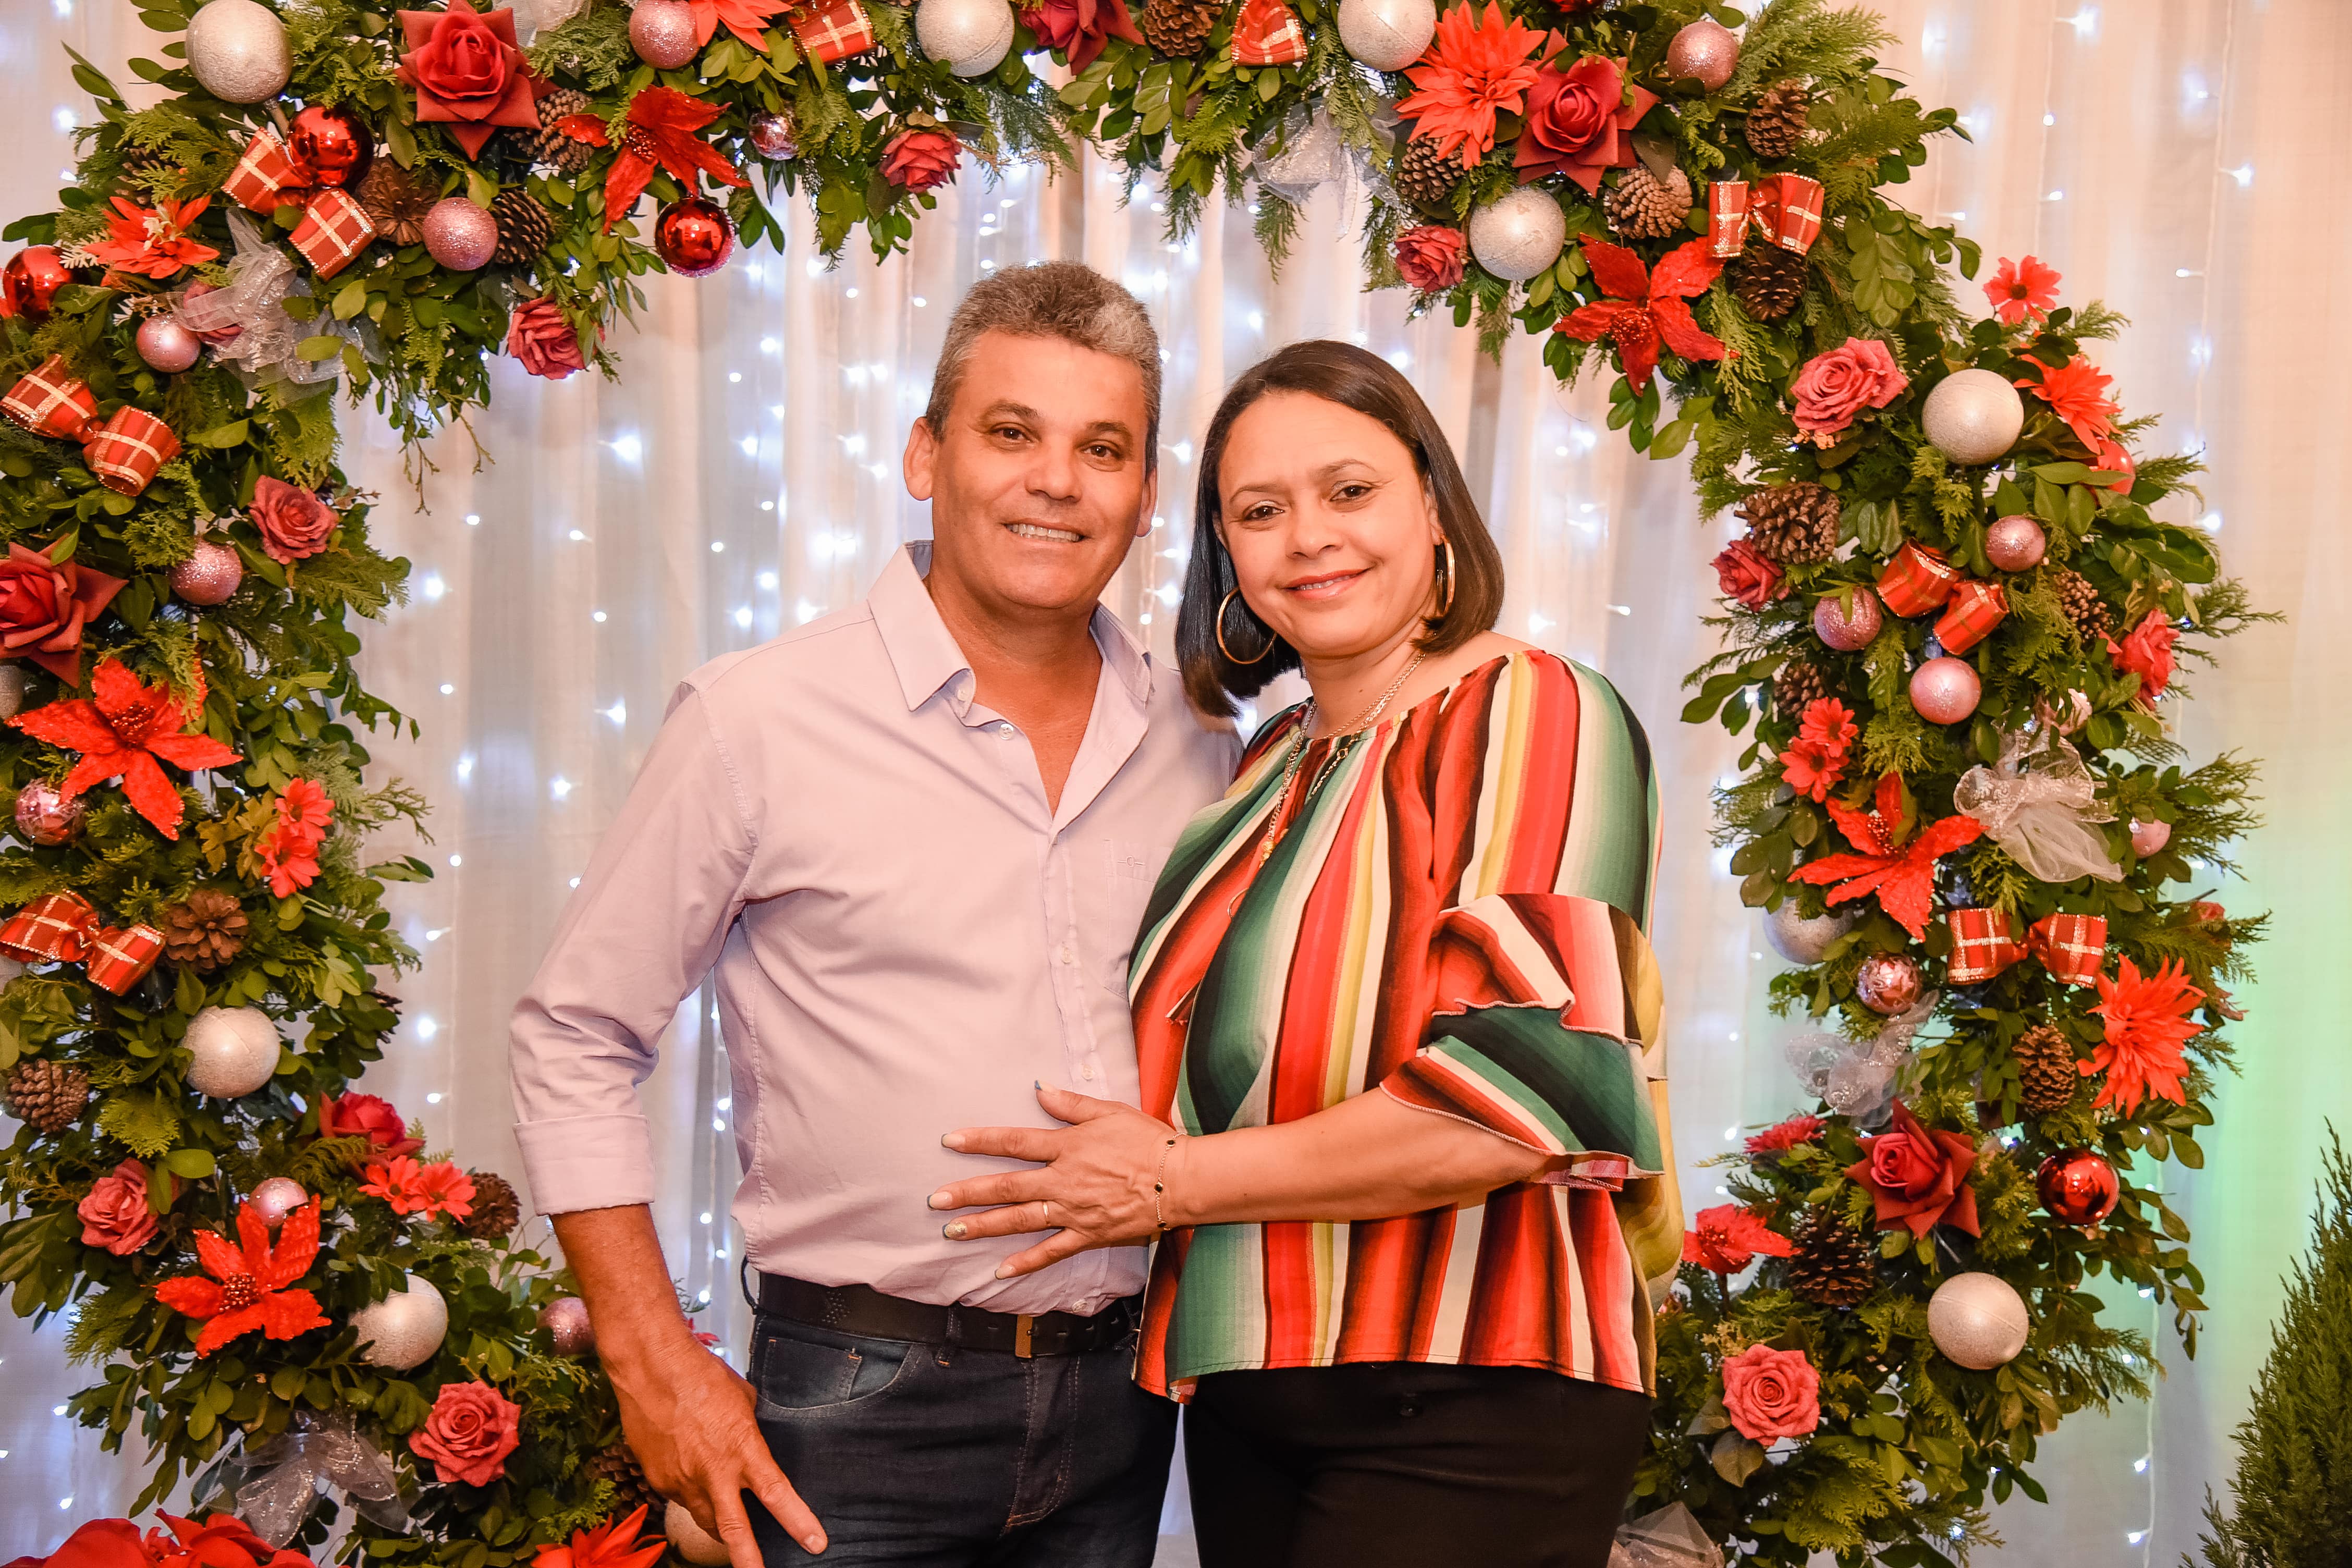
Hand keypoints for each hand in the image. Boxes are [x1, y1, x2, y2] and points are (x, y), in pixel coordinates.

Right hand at [607, 1326, 827, 1561]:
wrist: (650, 1369)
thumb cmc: (699, 1375)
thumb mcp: (742, 1400)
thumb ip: (749, 1428)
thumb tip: (749, 1437)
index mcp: (743, 1450)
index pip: (777, 1494)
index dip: (798, 1521)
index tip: (815, 1543)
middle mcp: (713, 1473)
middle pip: (732, 1530)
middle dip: (747, 1559)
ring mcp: (682, 1480)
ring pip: (703, 1517)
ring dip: (718, 1526)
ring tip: (728, 1531)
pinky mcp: (657, 1479)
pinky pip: (679, 1496)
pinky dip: (689, 1493)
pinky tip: (689, 1473)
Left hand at [931, 1084, 1178, 1278]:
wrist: (1182, 1180)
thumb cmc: (1149, 1141)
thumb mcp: (1110, 1112)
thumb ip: (1071, 1104)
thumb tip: (1039, 1087)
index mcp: (1067, 1147)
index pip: (1014, 1142)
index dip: (980, 1141)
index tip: (950, 1142)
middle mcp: (1063, 1181)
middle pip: (1007, 1187)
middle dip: (968, 1194)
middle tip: (936, 1200)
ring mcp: (1073, 1212)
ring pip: (1020, 1221)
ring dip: (984, 1227)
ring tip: (953, 1232)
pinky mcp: (1088, 1235)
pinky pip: (1051, 1252)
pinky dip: (1025, 1263)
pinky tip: (1000, 1272)